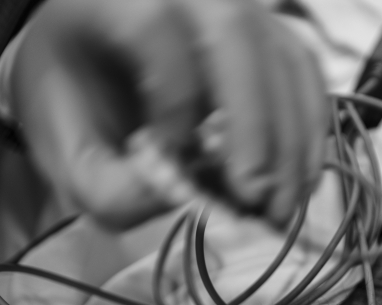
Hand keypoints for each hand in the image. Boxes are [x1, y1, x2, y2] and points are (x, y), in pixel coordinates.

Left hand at [9, 0, 327, 227]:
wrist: (95, 62)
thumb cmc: (79, 104)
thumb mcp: (71, 154)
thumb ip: (109, 185)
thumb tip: (181, 200)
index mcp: (115, 0)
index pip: (154, 27)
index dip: (172, 97)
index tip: (171, 158)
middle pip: (237, 36)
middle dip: (254, 127)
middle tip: (254, 200)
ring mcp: (239, 8)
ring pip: (285, 59)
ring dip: (293, 140)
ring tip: (279, 207)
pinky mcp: (273, 35)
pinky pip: (307, 76)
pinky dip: (310, 132)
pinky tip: (297, 183)